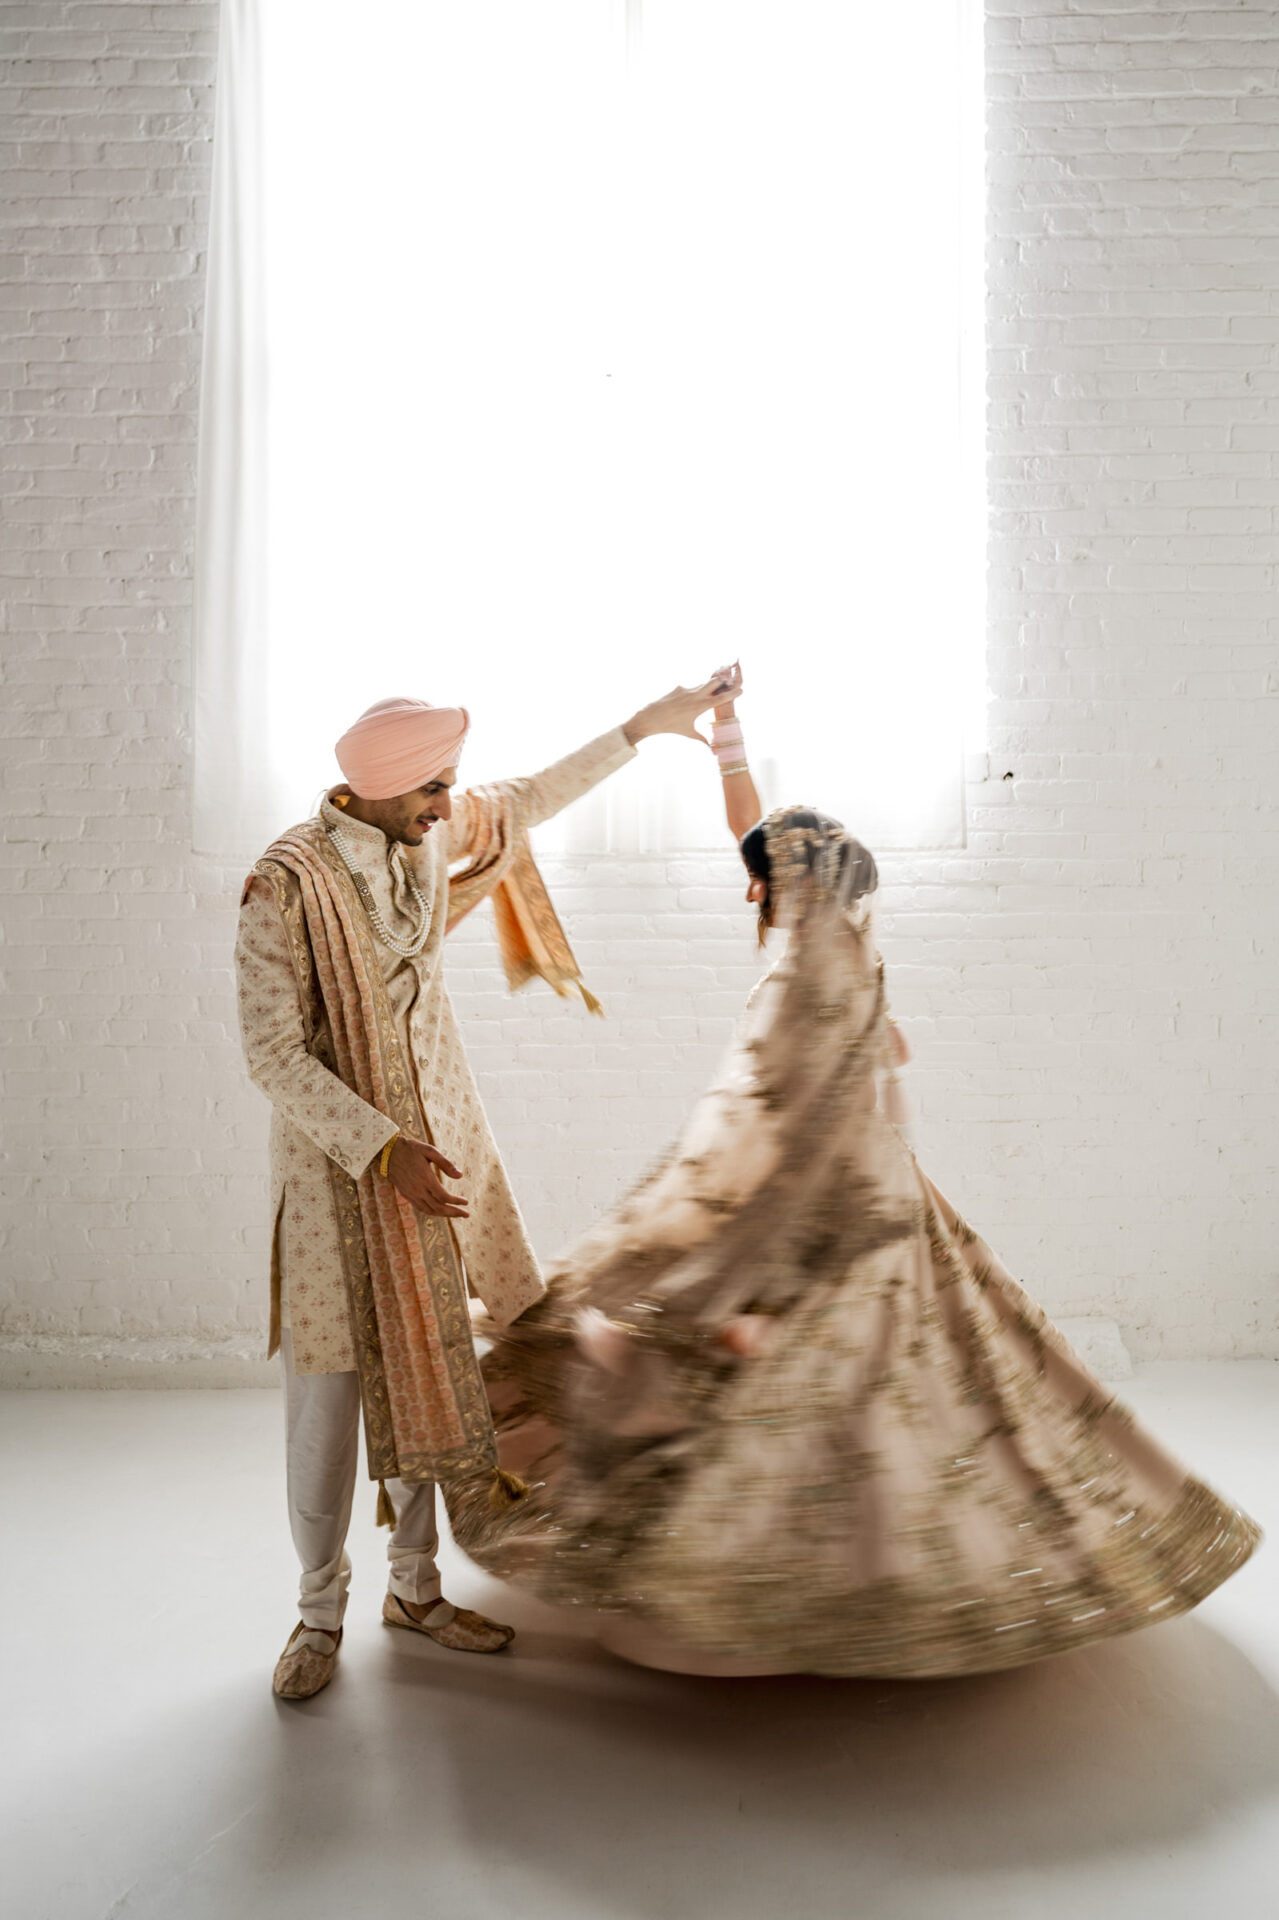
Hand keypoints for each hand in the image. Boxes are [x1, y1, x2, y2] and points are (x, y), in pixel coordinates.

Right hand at [386, 1137, 469, 1217]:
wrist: (387, 1151)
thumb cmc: (411, 1149)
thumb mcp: (430, 1151)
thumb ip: (446, 1164)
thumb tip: (460, 1176)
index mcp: (425, 1179)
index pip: (444, 1197)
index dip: (456, 1202)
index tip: (466, 1202)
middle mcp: (418, 1190)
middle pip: (438, 1208)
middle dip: (454, 1213)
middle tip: (466, 1214)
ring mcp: (410, 1194)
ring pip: (429, 1211)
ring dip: (444, 1215)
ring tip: (455, 1214)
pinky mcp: (406, 1195)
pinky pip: (421, 1208)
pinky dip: (432, 1212)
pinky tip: (439, 1211)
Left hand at [623, 669, 741, 747]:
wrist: (651, 717)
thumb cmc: (671, 727)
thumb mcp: (688, 733)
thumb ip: (702, 739)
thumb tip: (713, 751)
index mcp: (699, 707)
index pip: (720, 699)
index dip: (732, 694)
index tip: (741, 690)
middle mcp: (694, 695)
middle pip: (714, 683)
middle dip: (722, 681)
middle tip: (730, 681)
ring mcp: (686, 689)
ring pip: (703, 684)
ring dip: (709, 686)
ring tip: (715, 688)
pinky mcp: (679, 687)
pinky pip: (691, 688)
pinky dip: (695, 692)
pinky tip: (688, 700)